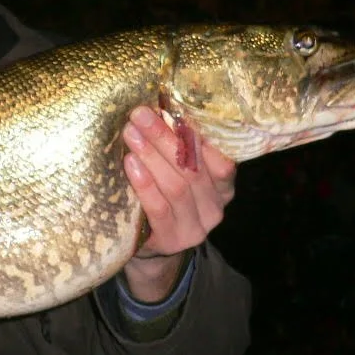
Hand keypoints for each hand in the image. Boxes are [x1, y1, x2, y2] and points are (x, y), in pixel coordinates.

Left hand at [120, 105, 236, 302]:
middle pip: (193, 168)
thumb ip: (178, 149)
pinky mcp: (173, 241)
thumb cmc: (162, 196)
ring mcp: (197, 228)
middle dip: (164, 137)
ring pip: (177, 186)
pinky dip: (145, 184)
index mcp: (223, 185)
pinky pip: (159, 209)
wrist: (150, 247)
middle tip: (139, 114)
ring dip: (152, 156)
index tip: (170, 107)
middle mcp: (216, 207)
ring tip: (131, 134)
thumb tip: (157, 106)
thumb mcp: (177, 172)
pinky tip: (131, 164)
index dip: (197, 134)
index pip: (221, 158)